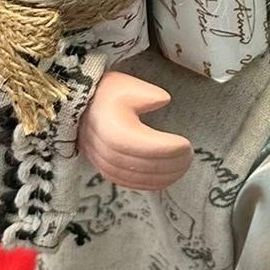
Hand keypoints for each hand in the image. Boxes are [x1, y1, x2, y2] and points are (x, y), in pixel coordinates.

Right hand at [78, 70, 190, 191]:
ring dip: (163, 176)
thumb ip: (150, 94)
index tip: (187, 143)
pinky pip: (127, 183)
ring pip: (137, 178)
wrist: (79, 105)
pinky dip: (147, 183)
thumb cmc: (106, 93)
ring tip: (182, 168)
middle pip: (146, 165)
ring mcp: (102, 162)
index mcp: (114, 130)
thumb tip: (165, 101)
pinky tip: (163, 178)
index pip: (150, 147)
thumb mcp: (129, 86)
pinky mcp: (101, 169)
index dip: (171, 149)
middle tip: (190, 156)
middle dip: (172, 164)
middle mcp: (106, 151)